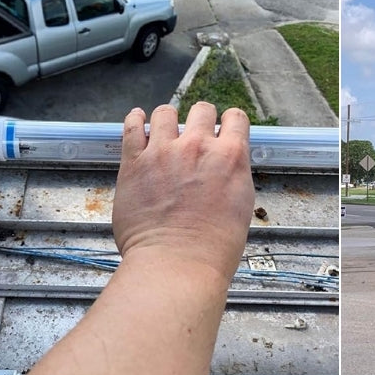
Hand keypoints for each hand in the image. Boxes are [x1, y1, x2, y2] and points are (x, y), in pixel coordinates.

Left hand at [112, 103, 254, 282]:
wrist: (177, 265)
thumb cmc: (213, 247)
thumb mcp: (242, 203)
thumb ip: (232, 174)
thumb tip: (226, 164)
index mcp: (230, 156)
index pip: (236, 118)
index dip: (230, 122)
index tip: (224, 129)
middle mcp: (198, 146)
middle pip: (202, 109)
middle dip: (201, 119)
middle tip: (195, 135)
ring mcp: (164, 151)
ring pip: (166, 112)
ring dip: (168, 119)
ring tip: (164, 129)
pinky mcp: (135, 162)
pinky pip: (133, 127)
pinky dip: (136, 119)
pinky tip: (138, 119)